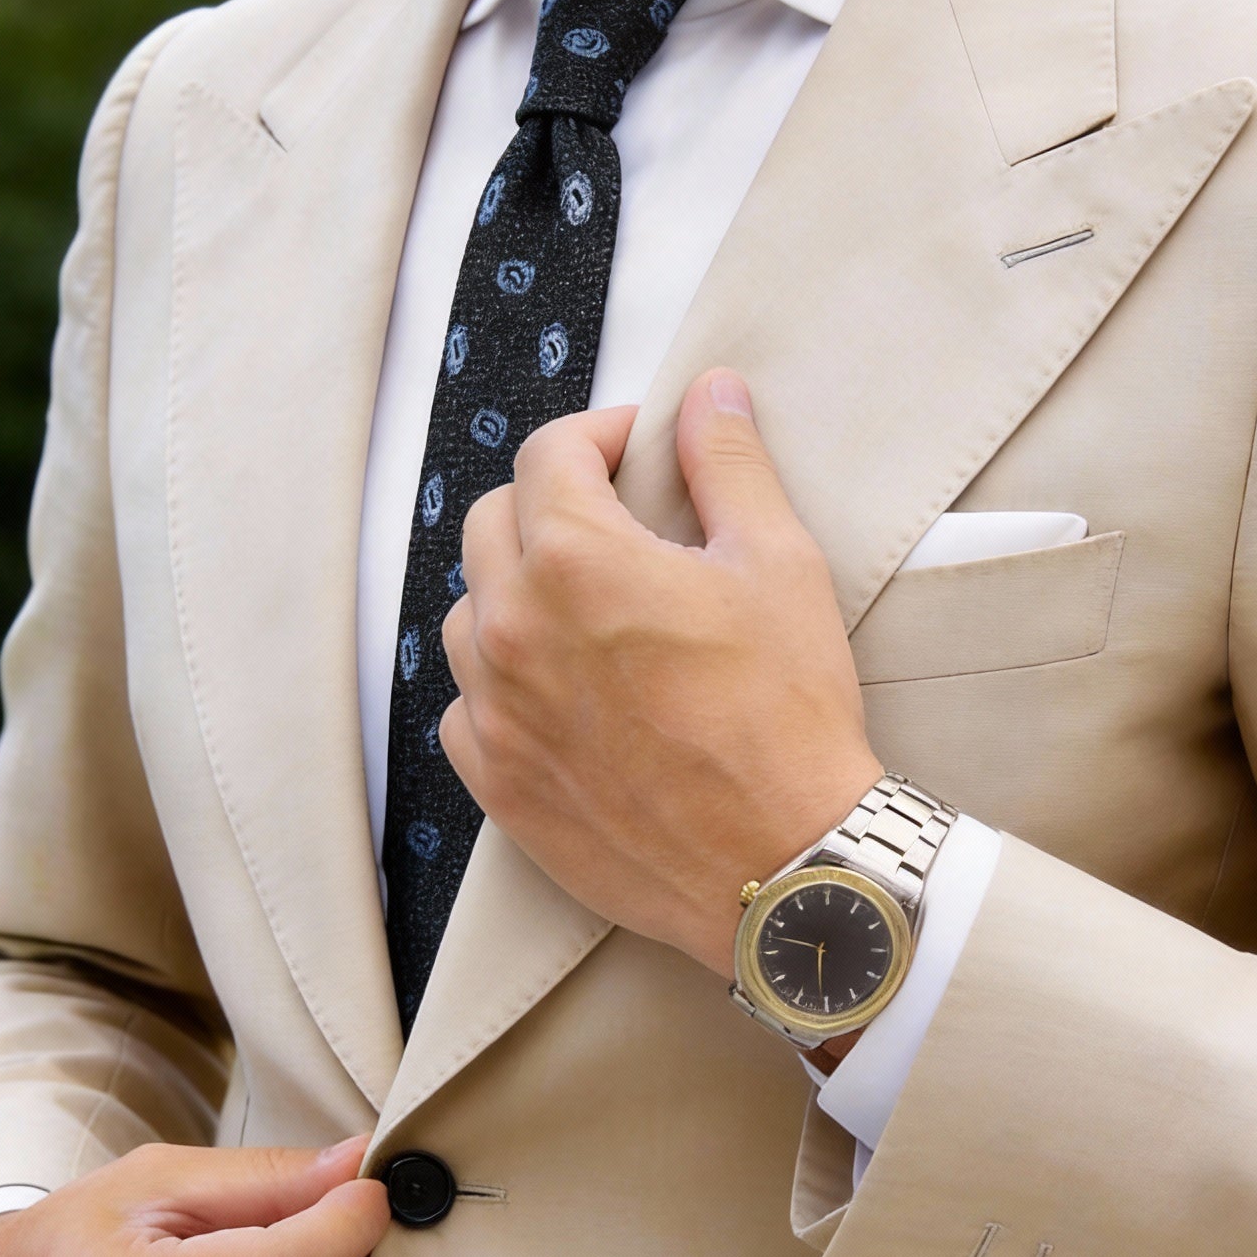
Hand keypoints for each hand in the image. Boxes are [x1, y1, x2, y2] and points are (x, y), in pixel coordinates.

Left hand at [440, 368, 882, 974]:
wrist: (784, 862)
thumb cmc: (788, 717)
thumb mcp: (778, 565)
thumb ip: (728, 466)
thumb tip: (709, 394)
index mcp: (575, 560)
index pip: (546, 456)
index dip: (597, 437)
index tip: (635, 453)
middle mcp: (513, 630)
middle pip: (491, 526)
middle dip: (548, 506)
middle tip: (615, 526)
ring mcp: (496, 713)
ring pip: (471, 618)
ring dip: (517, 596)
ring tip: (589, 615)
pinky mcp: (498, 785)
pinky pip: (468, 709)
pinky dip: (502, 687)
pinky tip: (562, 695)